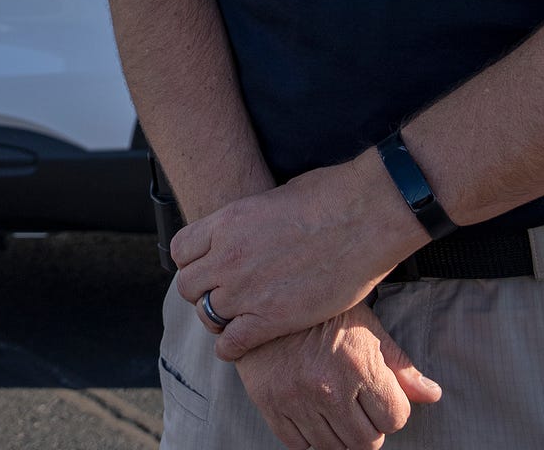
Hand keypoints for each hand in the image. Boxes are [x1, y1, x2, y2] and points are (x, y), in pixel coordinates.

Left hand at [171, 154, 426, 361]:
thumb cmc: (329, 197)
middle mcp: (227, 257)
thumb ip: (250, 222)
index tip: (208, 269)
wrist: (363, 216)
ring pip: (207, 316)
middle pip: (187, 286)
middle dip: (203, 292)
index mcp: (225, 223)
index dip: (193, 263)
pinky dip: (232, 347)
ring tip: (235, 320)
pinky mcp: (272, 318)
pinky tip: (242, 344)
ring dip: (218, 319)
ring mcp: (247, 289)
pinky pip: (231, 343)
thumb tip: (252, 231)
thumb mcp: (272, 199)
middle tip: (223, 297)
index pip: (181, 251)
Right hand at [234, 306, 441, 449]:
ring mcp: (296, 399)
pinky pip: (298, 445)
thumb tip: (433, 394)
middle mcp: (328, 386)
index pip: (395, 419)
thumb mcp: (366, 328)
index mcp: (358, 365)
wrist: (263, 296)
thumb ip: (399, 365)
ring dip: (339, 434)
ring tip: (334, 406)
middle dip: (369, 428)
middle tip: (358, 406)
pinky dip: (308, 435)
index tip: (380, 397)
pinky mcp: (269, 405)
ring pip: (334, 448)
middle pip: (366, 442)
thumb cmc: (322, 312)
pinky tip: (310, 411)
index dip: (391, 410)